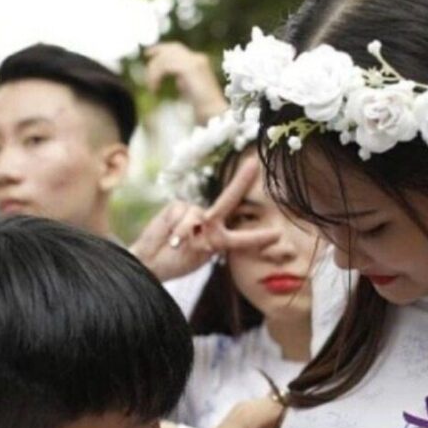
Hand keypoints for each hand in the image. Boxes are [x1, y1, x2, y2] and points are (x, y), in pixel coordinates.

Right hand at [129, 157, 278, 281]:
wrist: (150, 263)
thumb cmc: (176, 262)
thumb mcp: (200, 255)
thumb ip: (209, 237)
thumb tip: (205, 219)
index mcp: (220, 239)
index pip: (242, 236)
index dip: (258, 236)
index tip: (277, 236)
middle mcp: (210, 223)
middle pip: (228, 200)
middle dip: (240, 181)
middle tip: (253, 164)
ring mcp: (193, 213)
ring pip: (200, 214)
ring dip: (188, 231)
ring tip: (177, 244)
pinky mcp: (176, 207)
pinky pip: (183, 213)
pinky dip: (177, 227)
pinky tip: (170, 235)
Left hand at [144, 42, 226, 122]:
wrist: (215, 115)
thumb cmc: (205, 109)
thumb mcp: (191, 91)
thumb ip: (184, 82)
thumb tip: (177, 80)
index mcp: (199, 62)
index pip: (178, 49)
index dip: (163, 49)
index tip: (149, 54)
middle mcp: (197, 58)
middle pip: (172, 48)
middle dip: (157, 52)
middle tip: (146, 57)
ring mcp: (194, 62)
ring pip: (166, 58)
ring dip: (154, 71)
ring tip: (152, 87)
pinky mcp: (189, 69)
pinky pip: (166, 66)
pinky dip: (156, 76)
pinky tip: (155, 89)